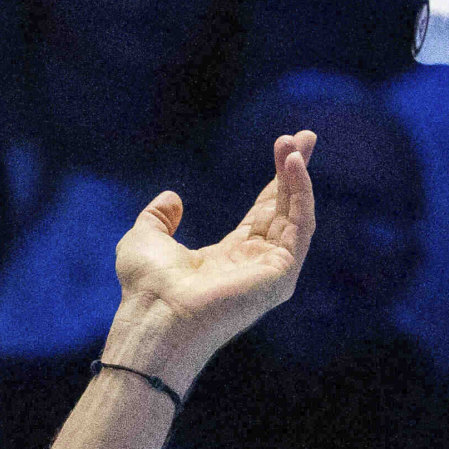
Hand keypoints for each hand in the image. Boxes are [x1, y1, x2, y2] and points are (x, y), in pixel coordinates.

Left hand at [109, 128, 317, 382]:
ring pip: (296, 215)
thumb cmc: (146, 288)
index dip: (275, 181)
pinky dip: (301, 194)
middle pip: (285, 210)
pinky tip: (293, 166)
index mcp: (229, 259)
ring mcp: (270, 272)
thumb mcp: (144, 239)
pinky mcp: (280, 275)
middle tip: (304, 134)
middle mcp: (254, 265)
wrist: (155, 314)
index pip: (263, 213)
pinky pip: (300, 227)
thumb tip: (171, 198)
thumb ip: (158, 217)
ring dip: (298, 177)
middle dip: (295, 171)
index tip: (285, 145)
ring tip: (297, 143)